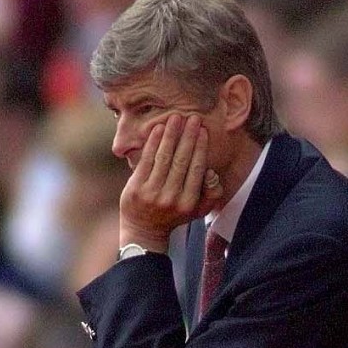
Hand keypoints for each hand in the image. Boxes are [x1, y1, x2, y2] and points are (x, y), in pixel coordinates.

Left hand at [118, 114, 223, 251]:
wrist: (144, 230)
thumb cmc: (173, 215)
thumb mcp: (197, 211)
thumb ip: (211, 194)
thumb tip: (211, 172)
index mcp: (188, 203)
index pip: (196, 169)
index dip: (200, 147)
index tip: (202, 130)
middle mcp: (171, 198)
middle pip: (181, 161)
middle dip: (187, 136)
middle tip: (192, 117)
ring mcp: (152, 193)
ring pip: (164, 158)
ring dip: (171, 135)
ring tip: (176, 117)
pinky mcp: (136, 188)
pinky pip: (147, 160)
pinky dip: (153, 143)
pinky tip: (159, 128)